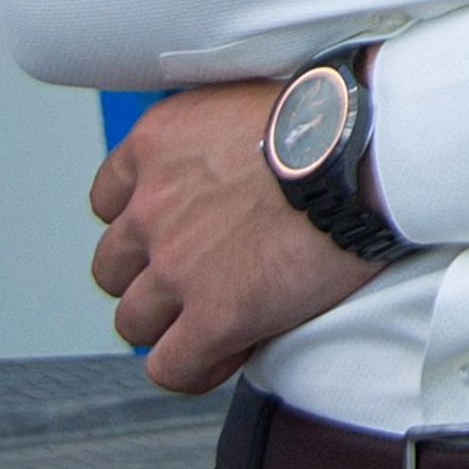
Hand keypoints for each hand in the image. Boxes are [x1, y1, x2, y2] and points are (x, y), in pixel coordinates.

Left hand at [89, 84, 386, 394]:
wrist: (360, 152)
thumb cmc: (327, 121)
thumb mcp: (244, 100)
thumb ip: (213, 135)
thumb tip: (231, 157)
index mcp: (157, 144)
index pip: (108, 199)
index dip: (142, 223)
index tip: (174, 231)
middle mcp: (152, 206)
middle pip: (113, 266)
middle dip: (149, 276)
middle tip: (196, 277)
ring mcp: (177, 266)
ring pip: (133, 321)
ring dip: (168, 325)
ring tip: (211, 321)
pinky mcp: (214, 316)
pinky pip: (171, 367)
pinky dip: (195, 367)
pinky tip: (228, 352)